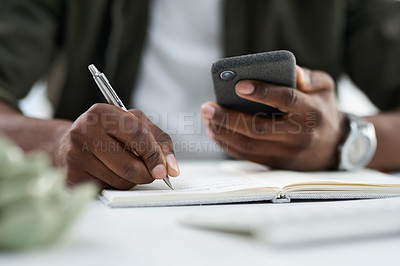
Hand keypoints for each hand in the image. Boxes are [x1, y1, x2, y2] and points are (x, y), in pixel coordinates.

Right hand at [55, 104, 179, 188]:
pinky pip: (108, 190)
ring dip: (132, 180)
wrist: (69, 144)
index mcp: (101, 113)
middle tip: (150, 172)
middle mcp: (84, 132)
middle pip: (130, 165)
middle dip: (146, 173)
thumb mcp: (136, 125)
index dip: (154, 154)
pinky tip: (108, 173)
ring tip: (123, 166)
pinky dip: (116, 186)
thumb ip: (160, 142)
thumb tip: (172, 168)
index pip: (136, 134)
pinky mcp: (72, 178)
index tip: (165, 170)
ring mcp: (75, 156)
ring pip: (121, 181)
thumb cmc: (109, 133)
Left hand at [201, 66, 346, 170]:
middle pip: (258, 128)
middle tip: (208, 106)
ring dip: (222, 132)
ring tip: (207, 117)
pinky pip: (246, 156)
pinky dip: (227, 144)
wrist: (334, 146)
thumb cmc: (323, 109)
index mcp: (311, 111)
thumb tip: (291, 70)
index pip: (286, 100)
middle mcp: (299, 135)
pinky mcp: (276, 164)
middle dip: (229, 117)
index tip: (239, 85)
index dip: (263, 93)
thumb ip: (309, 77)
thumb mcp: (325, 87)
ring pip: (248, 145)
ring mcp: (286, 153)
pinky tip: (214, 130)